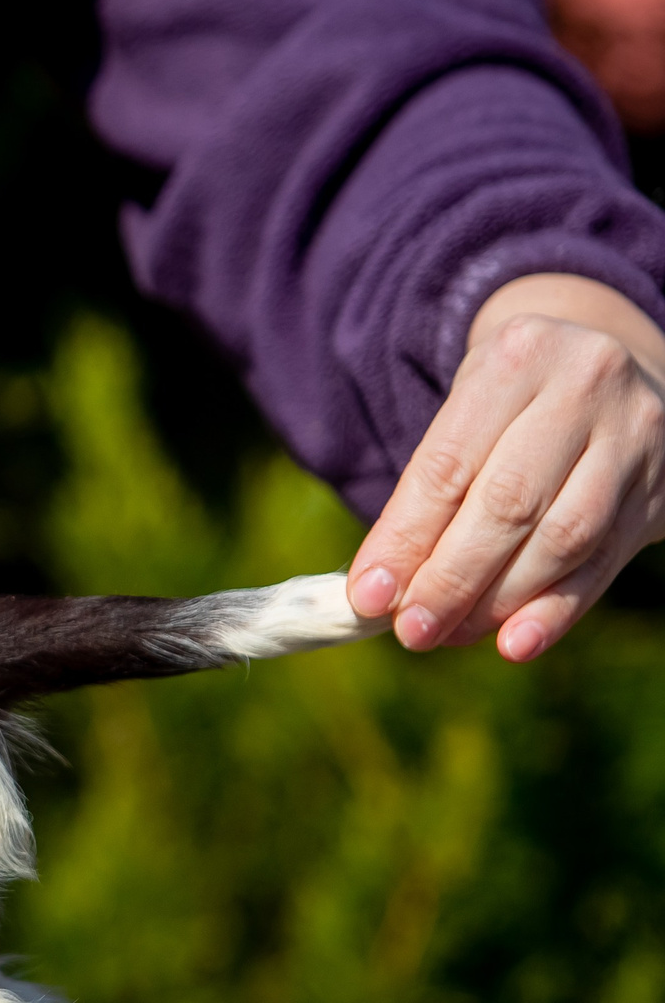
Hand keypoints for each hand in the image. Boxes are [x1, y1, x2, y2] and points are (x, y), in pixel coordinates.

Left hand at [348, 273, 664, 660]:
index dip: (406, 538)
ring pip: (563, 537)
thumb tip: (381, 590)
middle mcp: (585, 387)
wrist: (611, 371)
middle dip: (451, 578)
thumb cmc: (514, 405)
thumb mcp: (469, 415)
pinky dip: (556, 609)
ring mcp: (635, 437)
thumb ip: (427, 494)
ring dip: (500, 600)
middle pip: (508, 504)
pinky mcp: (661, 489)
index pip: (449, 465)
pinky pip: (605, 561)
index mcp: (517, 359)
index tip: (368, 596)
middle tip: (411, 630)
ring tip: (449, 635)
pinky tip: (516, 643)